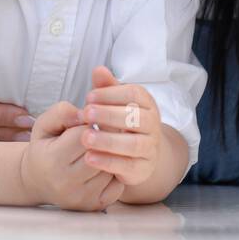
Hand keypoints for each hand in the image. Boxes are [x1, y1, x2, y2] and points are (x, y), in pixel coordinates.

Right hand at [19, 100, 125, 210]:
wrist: (38, 181)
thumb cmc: (44, 148)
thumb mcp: (45, 125)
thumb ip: (63, 112)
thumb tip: (86, 114)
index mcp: (53, 160)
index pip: (84, 136)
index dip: (92, 123)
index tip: (91, 120)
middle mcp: (67, 183)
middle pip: (101, 153)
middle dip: (105, 139)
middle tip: (103, 131)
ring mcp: (83, 197)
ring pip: (112, 168)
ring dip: (112, 155)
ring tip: (103, 148)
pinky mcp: (96, 206)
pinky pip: (118, 184)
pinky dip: (116, 173)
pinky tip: (106, 165)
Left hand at [78, 66, 161, 186]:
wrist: (138, 154)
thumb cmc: (121, 121)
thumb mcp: (113, 103)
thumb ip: (106, 87)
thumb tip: (98, 70)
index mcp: (147, 104)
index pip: (134, 94)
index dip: (111, 94)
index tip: (88, 97)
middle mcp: (153, 125)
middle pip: (136, 118)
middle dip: (109, 115)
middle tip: (85, 114)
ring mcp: (151, 148)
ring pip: (134, 144)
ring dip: (108, 140)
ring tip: (85, 138)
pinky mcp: (144, 169)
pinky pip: (128, 166)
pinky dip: (108, 161)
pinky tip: (89, 157)